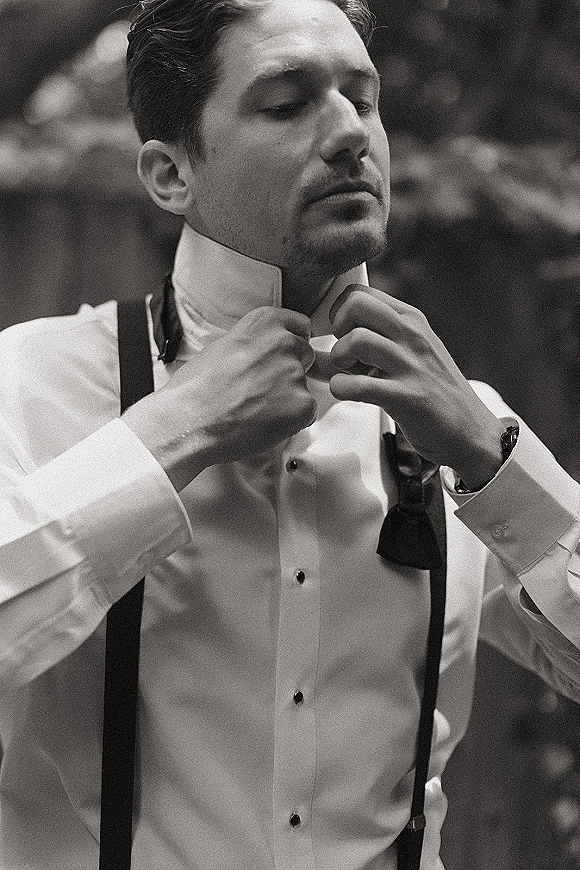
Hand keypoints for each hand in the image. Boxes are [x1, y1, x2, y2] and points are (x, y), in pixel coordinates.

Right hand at [123, 307, 316, 490]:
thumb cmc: (195, 388)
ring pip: (305, 387)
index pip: (300, 326)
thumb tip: (261, 353)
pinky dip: (292, 422)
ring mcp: (295, 373)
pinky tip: (264, 424)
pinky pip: (307, 413)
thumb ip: (252, 344)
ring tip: (257, 410)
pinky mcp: (302, 404)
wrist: (189, 420)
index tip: (283, 357)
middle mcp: (284, 342)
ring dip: (289, 398)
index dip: (292, 345)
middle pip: (306, 355)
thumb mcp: (222, 346)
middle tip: (264, 390)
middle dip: (291, 371)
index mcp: (264, 322)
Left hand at [328, 285, 504, 489]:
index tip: (343, 335)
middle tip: (344, 352)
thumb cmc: (435, 391)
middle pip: (356, 305)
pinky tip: (347, 392)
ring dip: (338, 359)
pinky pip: (359, 385)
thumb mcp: (415, 350)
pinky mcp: (407, 398)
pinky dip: (341, 388)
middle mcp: (413, 336)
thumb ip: (382, 337)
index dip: (339, 312)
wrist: (472, 431)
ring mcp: (411, 366)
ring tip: (348, 374)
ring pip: (356, 341)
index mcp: (412, 320)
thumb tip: (328, 336)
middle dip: (337, 328)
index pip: (361, 293)